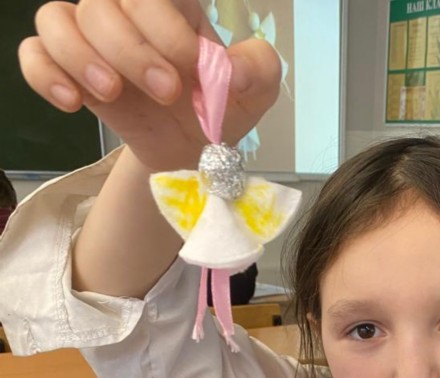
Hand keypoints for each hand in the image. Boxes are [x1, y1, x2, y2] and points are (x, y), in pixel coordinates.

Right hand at [19, 0, 280, 171]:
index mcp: (168, 5)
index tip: (191, 69)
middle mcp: (122, 12)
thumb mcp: (255, 90)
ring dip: (81, 57)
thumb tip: (234, 72)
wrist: (193, 152)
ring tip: (112, 93)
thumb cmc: (219, 107)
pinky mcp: (65, 70)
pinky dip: (44, 73)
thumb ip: (258, 69)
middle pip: (100, 5)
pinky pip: (33, 53)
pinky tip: (73, 102)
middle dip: (132, 50)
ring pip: (56, 19)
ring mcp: (88, 39)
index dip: (163, 25)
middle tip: (166, 93)